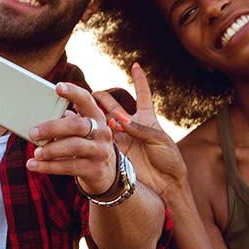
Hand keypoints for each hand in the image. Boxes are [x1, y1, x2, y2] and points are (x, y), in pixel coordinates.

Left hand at [27, 82, 115, 194]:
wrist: (106, 172)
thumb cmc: (86, 144)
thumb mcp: (81, 131)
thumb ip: (66, 122)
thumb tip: (37, 117)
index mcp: (96, 117)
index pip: (86, 100)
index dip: (73, 92)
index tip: (58, 87)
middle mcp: (102, 132)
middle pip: (77, 126)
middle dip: (53, 128)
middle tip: (33, 132)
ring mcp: (100, 151)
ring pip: (74, 147)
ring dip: (51, 150)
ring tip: (36, 152)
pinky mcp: (94, 170)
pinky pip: (69, 167)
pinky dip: (49, 166)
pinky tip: (34, 165)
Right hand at [94, 63, 187, 197]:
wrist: (166, 184)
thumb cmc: (170, 160)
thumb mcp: (160, 140)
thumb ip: (140, 129)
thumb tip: (120, 119)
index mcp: (147, 118)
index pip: (143, 94)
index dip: (139, 79)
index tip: (135, 65)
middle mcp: (132, 126)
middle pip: (114, 106)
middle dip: (102, 97)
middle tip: (89, 92)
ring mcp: (122, 139)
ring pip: (103, 122)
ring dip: (92, 115)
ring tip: (78, 108)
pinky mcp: (116, 153)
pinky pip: (101, 140)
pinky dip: (92, 134)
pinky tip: (83, 128)